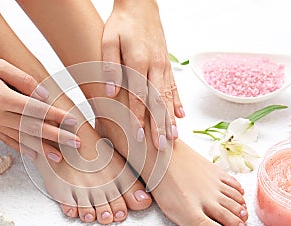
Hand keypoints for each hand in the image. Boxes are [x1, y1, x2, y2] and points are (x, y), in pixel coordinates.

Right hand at [0, 51, 79, 161]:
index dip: (55, 116)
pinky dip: (22, 148)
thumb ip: (23, 79)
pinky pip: (7, 140)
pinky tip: (34, 155)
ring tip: (59, 158)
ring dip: (41, 148)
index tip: (72, 121)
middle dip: (55, 137)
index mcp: (1, 97)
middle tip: (75, 143)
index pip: (35, 110)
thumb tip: (43, 95)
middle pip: (32, 128)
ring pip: (21, 138)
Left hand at [102, 0, 183, 150]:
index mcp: (139, 62)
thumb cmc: (121, 23)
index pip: (140, 96)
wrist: (140, 5)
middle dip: (160, 125)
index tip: (139, 137)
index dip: (139, 118)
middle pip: (158, 101)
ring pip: (169, 96)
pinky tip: (181, 115)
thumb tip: (112, 92)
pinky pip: (174, 86)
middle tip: (162, 147)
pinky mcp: (166, 63)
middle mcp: (155, 66)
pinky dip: (178, 102)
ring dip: (171, 118)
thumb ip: (110, 67)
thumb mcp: (109, 41)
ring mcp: (163, 65)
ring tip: (174, 137)